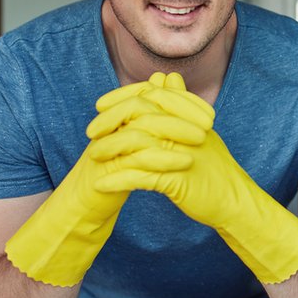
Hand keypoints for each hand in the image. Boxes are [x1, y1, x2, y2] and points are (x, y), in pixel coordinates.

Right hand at [5, 73, 201, 286]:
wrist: (87, 203)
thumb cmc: (116, 172)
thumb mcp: (143, 148)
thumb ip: (157, 126)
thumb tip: (175, 109)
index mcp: (120, 115)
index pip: (152, 94)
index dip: (182, 101)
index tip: (210, 113)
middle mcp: (112, 125)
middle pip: (146, 104)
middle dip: (181, 112)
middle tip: (210, 123)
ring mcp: (107, 144)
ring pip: (141, 128)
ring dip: (174, 132)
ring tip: (201, 140)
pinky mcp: (106, 167)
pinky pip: (135, 158)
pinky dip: (161, 159)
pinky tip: (184, 163)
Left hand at [90, 72, 297, 283]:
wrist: (234, 200)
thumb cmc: (213, 168)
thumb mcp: (199, 131)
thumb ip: (181, 104)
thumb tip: (167, 77)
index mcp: (190, 116)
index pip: (152, 95)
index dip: (123, 97)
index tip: (100, 106)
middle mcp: (187, 130)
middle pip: (141, 115)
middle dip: (111, 121)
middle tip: (90, 132)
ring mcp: (183, 154)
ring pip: (137, 145)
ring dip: (110, 151)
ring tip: (92, 158)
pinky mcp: (178, 181)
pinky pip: (141, 177)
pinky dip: (119, 180)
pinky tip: (102, 184)